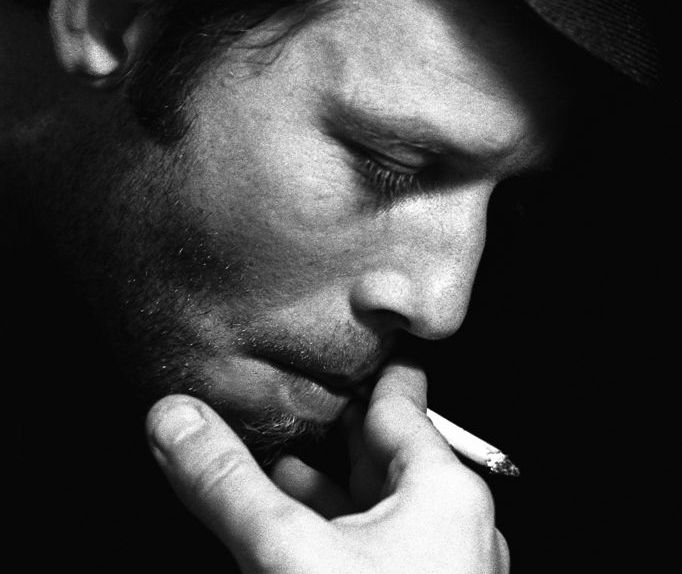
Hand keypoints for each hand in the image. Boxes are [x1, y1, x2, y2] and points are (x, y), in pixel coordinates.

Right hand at [146, 363, 508, 572]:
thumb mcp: (288, 555)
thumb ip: (228, 484)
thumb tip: (174, 419)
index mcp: (444, 493)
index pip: (401, 405)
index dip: (370, 371)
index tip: (354, 342)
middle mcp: (451, 527)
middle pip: (385, 455)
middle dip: (334, 429)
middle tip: (298, 396)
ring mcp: (436, 571)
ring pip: (375, 507)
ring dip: (326, 486)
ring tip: (284, 459)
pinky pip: (370, 550)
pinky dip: (329, 532)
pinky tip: (295, 531)